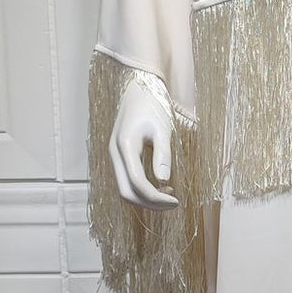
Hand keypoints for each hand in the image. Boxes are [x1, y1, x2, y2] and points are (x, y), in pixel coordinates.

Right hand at [110, 79, 178, 207]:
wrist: (138, 89)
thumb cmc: (153, 106)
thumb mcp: (162, 128)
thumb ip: (162, 155)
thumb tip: (164, 181)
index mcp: (124, 147)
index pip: (137, 184)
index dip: (156, 198)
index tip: (176, 201)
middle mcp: (115, 155)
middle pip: (126, 193)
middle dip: (150, 204)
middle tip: (173, 203)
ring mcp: (115, 157)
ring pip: (125, 190)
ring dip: (146, 198)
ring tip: (170, 195)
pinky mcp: (120, 157)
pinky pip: (127, 181)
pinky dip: (143, 189)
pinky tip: (162, 185)